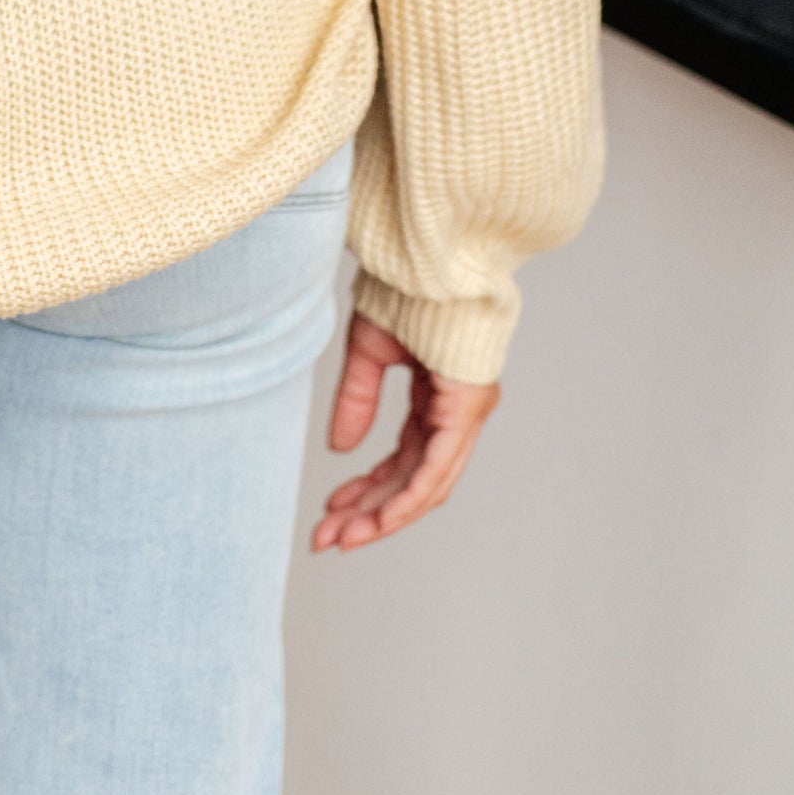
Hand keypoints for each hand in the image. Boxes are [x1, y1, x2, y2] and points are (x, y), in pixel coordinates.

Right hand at [310, 310, 498, 551]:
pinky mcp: (467, 408)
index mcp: (438, 403)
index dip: (366, 493)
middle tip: (326, 539)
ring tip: (341, 537)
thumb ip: (358, 399)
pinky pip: (437, 468)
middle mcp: (457, 416)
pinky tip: (379, 519)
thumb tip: (341, 449)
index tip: (331, 514)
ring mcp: (466, 414)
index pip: (403, 464)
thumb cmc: (407, 290)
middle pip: (413, 483)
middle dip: (368, 515)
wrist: (431, 255)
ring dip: (382, 516)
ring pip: (426, 485)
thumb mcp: (370, 350)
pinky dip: (407, 498)